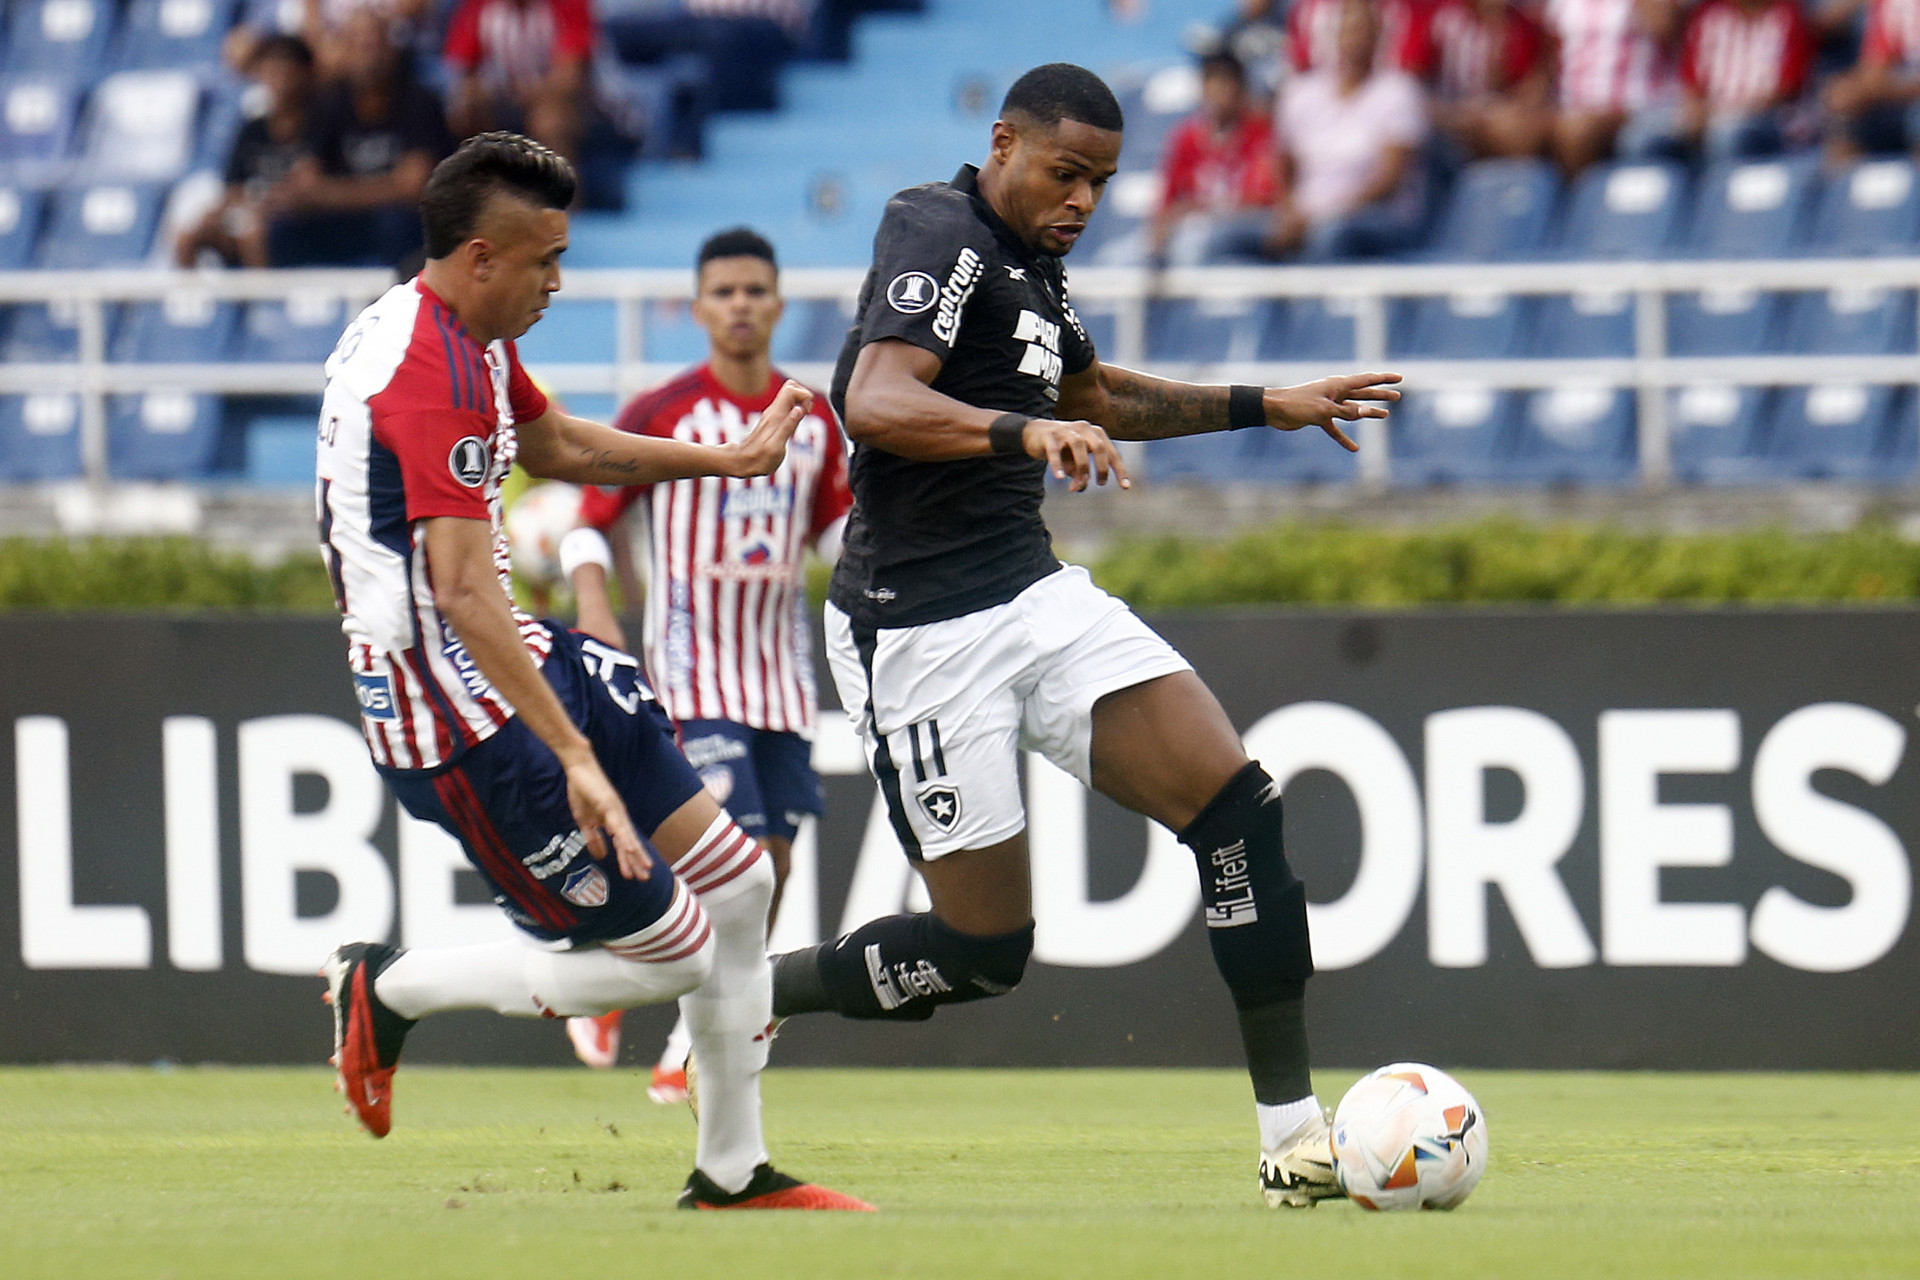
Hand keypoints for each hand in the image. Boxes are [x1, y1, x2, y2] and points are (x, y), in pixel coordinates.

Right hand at [564, 754, 652, 880]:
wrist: (578, 769)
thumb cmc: (581, 791)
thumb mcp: (584, 820)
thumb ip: (593, 838)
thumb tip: (600, 856)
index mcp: (613, 821)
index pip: (623, 844)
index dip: (628, 860)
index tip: (633, 875)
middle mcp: (619, 817)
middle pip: (630, 843)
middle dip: (637, 861)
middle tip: (645, 878)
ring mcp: (616, 811)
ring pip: (627, 837)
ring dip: (634, 854)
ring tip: (642, 869)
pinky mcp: (609, 805)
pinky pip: (617, 825)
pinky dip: (624, 838)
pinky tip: (629, 849)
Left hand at [725, 379, 810, 476]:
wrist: (742, 463)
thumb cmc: (760, 459)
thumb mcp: (777, 446)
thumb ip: (788, 426)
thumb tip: (799, 409)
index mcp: (776, 415)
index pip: (792, 389)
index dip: (804, 396)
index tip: (806, 412)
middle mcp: (773, 411)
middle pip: (791, 387)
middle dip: (804, 396)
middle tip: (806, 413)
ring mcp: (772, 415)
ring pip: (790, 396)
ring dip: (801, 404)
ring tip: (801, 420)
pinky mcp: (773, 421)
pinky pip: (787, 406)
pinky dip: (796, 411)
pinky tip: (794, 426)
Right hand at [1023, 418, 1130, 492]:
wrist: (1036, 434)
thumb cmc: (1063, 449)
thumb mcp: (1075, 462)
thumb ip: (1080, 473)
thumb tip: (1081, 487)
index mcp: (1095, 434)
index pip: (1111, 453)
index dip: (1119, 470)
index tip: (1126, 487)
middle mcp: (1083, 429)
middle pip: (1099, 447)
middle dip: (1102, 467)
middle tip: (1101, 484)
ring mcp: (1066, 430)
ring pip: (1079, 446)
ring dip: (1081, 468)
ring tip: (1076, 488)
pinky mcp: (1049, 436)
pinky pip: (1055, 451)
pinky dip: (1058, 464)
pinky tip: (1060, 477)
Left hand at [1263, 372, 1402, 451]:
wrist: (1274, 410)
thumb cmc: (1298, 404)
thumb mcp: (1325, 409)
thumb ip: (1347, 412)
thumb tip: (1367, 412)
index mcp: (1338, 385)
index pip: (1366, 380)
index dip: (1383, 378)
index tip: (1399, 378)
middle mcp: (1335, 393)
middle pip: (1362, 393)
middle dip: (1380, 395)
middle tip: (1397, 397)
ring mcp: (1328, 405)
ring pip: (1352, 410)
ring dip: (1367, 412)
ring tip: (1384, 415)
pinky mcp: (1319, 418)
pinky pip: (1336, 429)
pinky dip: (1344, 438)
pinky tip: (1354, 448)